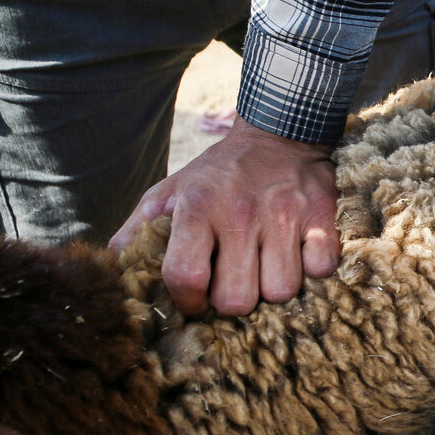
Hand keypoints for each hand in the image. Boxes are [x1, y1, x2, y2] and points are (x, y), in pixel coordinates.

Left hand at [110, 116, 340, 315]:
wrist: (278, 133)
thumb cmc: (217, 175)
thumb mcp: (168, 193)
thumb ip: (137, 232)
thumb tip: (114, 272)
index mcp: (196, 206)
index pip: (184, 276)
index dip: (189, 301)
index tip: (196, 299)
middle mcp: (240, 211)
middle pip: (236, 298)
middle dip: (234, 301)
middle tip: (236, 282)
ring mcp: (284, 214)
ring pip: (281, 291)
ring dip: (274, 288)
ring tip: (267, 267)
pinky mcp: (321, 216)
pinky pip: (321, 269)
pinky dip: (312, 270)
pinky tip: (298, 254)